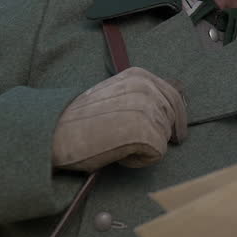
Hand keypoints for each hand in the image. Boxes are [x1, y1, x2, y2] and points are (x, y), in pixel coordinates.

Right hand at [51, 67, 188, 171]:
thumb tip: (171, 105)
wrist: (57, 133)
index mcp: (139, 75)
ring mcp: (148, 110)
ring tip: (117, 143)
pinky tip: (119, 154)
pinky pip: (157, 154)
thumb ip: (140, 95)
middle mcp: (147, 88)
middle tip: (133, 142)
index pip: (174, 95)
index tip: (178, 134)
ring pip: (164, 137)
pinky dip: (139, 160)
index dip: (178, 118)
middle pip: (171, 118)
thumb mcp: (115, 94)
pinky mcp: (147, 133)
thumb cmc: (80, 119)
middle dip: (159, 133)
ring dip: (145, 146)